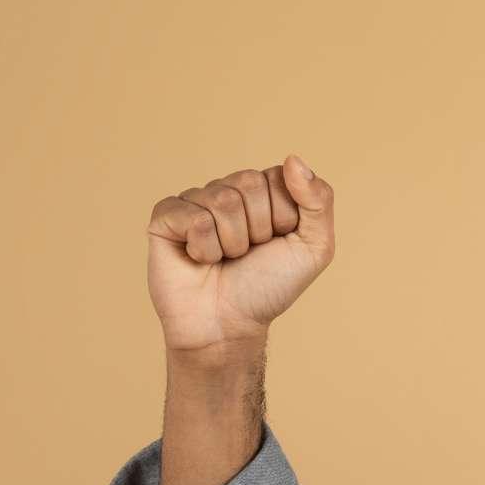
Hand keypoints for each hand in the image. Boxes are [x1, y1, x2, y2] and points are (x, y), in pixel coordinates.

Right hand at [147, 156, 334, 354]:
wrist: (229, 325)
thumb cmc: (269, 287)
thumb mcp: (314, 248)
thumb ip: (318, 201)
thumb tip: (293, 159)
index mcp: (261, 192)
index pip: (278, 177)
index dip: (284, 218)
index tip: (277, 242)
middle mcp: (227, 190)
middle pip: (249, 185)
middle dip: (258, 230)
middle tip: (248, 254)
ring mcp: (194, 201)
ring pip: (222, 202)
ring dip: (232, 243)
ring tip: (225, 259)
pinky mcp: (165, 216)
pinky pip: (192, 217)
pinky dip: (204, 248)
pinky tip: (200, 260)